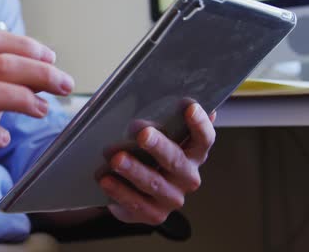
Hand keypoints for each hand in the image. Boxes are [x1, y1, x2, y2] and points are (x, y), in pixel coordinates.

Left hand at [99, 104, 216, 224]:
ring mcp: (171, 198)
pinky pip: (136, 203)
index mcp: (193, 154)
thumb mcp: (153, 135)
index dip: (200, 124)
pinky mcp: (153, 214)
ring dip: (134, 170)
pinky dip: (120, 191)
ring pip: (154, 183)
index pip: (204, 139)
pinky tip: (105, 180)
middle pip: (177, 160)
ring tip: (116, 159)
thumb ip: (167, 118)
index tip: (190, 107)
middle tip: (142, 133)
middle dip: (159, 146)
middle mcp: (187, 177)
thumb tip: (182, 96)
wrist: (127, 187)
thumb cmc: (143, 154)